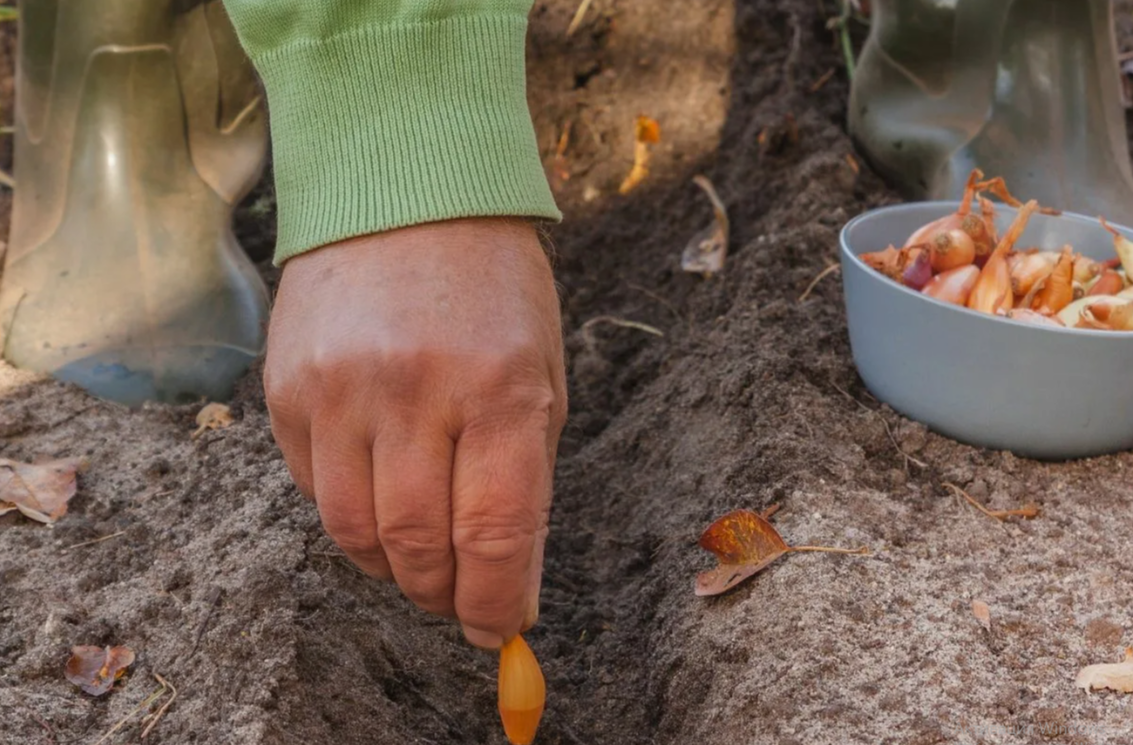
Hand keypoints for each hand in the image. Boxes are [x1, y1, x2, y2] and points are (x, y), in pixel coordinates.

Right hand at [263, 218, 566, 648]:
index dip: (496, 599)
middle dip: (443, 592)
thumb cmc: (494, 286)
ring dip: (392, 568)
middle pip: (418, 544)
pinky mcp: (287, 387)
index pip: (495, 532)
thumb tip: (507, 574)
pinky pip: (315, 489)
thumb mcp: (541, 370)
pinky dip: (350, 514)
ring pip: (356, 532)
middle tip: (457, 597)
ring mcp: (341, 388)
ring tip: (417, 561)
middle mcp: (415, 389)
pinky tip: (378, 492)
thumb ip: (524, 474)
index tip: (499, 625)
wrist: (406, 188)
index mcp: (501, 385)